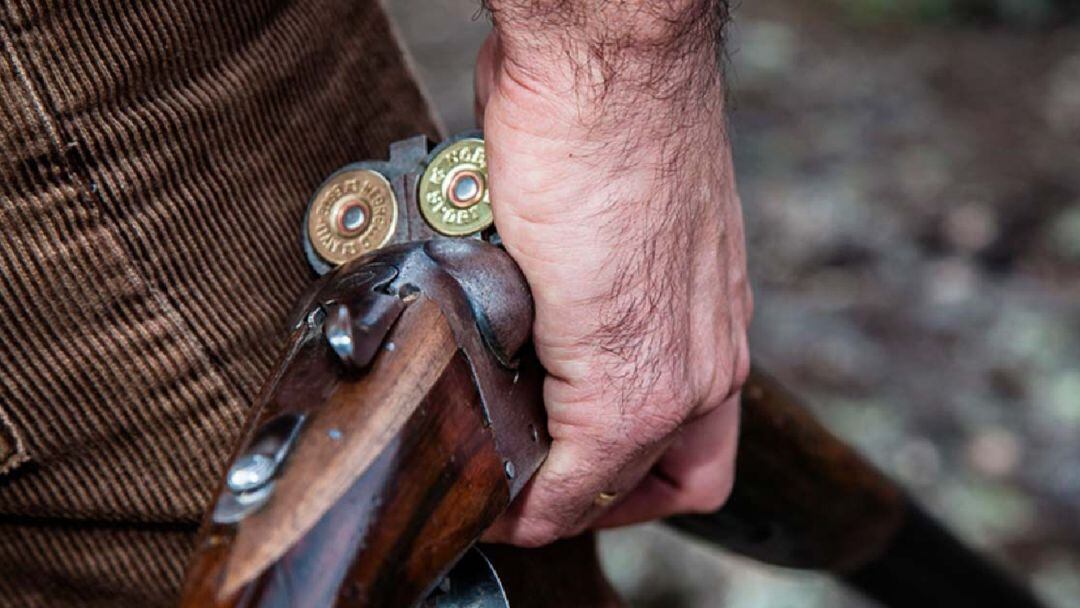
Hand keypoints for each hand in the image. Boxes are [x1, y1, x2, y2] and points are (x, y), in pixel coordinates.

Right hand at [476, 1, 751, 545]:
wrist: (612, 74)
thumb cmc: (604, 124)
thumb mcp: (608, 221)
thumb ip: (584, 276)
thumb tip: (537, 295)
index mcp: (706, 317)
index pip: (692, 433)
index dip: (632, 470)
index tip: (571, 468)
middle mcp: (707, 353)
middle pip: (679, 475)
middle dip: (609, 498)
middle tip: (549, 489)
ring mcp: (678, 372)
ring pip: (632, 484)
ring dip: (568, 501)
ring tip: (514, 488)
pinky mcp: (629, 383)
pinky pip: (579, 482)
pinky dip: (536, 503)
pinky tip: (500, 490)